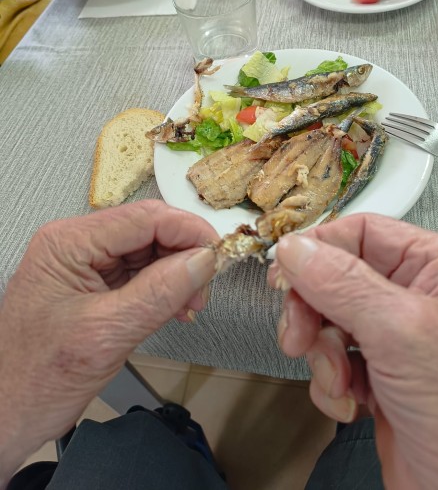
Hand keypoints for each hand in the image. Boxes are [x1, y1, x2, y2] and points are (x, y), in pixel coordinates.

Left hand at [0, 200, 217, 485]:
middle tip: (207, 284)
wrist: (6, 416)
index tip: (218, 252)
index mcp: (67, 243)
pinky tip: (176, 306)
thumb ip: (158, 294)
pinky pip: (140, 274)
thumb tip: (201, 262)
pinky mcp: (94, 286)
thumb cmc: (32, 380)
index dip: (187, 231)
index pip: (143, 218)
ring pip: (149, 251)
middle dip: (184, 255)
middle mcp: (76, 246)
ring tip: (191, 303)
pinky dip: (165, 288)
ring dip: (177, 273)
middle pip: (149, 230)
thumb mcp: (104, 335)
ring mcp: (85, 265)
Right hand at [270, 214, 437, 489]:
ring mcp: (398, 340)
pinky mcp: (382, 377)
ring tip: (337, 378)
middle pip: (337, 278)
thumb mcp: (402, 333)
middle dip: (313, 309)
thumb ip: (343, 284)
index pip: (362, 233)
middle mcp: (418, 298)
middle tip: (299, 333)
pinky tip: (350, 401)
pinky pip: (333, 361)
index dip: (318, 250)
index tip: (285, 272)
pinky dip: (330, 383)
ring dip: (322, 353)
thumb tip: (297, 249)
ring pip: (329, 321)